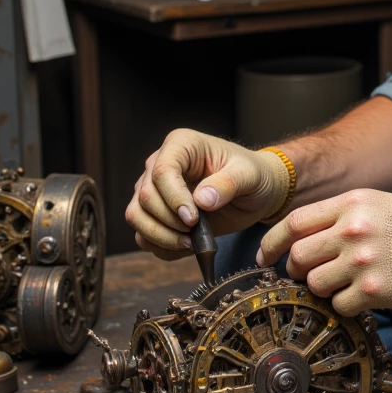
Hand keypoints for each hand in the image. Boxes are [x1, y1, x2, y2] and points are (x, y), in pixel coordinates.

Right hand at [125, 128, 288, 259]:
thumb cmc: (253, 175)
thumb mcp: (249, 175)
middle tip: (195, 234)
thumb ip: (228, 184)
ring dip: (161, 237)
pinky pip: (143, 234)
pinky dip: (161, 247)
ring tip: (190, 244)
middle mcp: (160, 164)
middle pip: (145, 197)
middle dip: (169, 222)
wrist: (254, 192)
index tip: (193, 219)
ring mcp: (154, 189)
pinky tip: (186, 247)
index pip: (162, 171)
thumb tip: (202, 200)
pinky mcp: (155, 212)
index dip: (173, 199)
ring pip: (137, 216)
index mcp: (181, 145)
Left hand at [257, 188, 391, 315]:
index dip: (273, 242)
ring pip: (314, 283)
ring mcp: (363, 261)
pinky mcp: (375, 291)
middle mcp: (353, 230)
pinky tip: (359, 298)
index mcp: (352, 204)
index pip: (294, 223)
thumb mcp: (380, 204)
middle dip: (295, 270)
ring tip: (339, 286)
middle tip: (305, 276)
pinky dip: (343, 306)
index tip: (267, 256)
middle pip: (298, 255)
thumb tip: (307, 236)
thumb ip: (343, 215)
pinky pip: (339, 305)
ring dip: (320, 289)